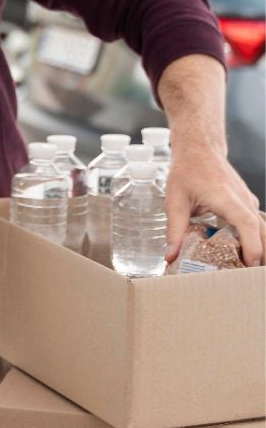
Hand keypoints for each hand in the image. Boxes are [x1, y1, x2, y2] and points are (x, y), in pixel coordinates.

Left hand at [164, 149, 263, 265]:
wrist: (199, 149)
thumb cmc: (187, 171)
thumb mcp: (175, 201)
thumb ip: (174, 230)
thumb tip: (171, 255)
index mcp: (227, 198)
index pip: (247, 223)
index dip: (252, 245)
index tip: (250, 264)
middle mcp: (243, 200)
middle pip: (262, 230)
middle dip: (261, 254)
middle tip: (249, 278)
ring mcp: (248, 202)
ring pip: (263, 229)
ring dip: (260, 249)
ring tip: (247, 272)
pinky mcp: (247, 205)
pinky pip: (257, 225)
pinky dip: (255, 241)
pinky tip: (244, 257)